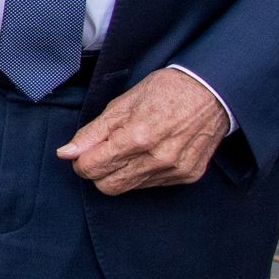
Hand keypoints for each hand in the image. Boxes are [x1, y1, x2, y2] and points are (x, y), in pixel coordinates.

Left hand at [56, 65, 230, 194]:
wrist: (212, 91)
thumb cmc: (166, 90)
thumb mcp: (122, 104)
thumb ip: (92, 132)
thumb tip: (66, 152)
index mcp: (137, 138)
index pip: (91, 168)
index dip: (81, 161)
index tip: (84, 152)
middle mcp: (157, 159)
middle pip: (107, 185)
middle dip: (98, 171)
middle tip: (103, 151)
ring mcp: (174, 170)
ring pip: (129, 187)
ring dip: (121, 172)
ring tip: (130, 147)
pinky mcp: (187, 176)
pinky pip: (153, 185)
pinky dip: (143, 173)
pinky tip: (150, 152)